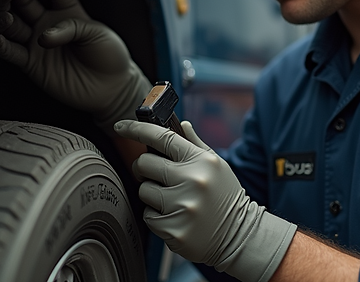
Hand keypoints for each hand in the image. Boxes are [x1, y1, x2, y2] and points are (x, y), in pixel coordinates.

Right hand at [0, 0, 150, 128]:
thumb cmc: (109, 55)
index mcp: (68, 10)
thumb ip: (70, 28)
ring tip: (6, 14)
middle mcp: (47, 23)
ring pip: (9, 24)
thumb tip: (41, 37)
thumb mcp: (96, 33)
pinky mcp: (31, 64)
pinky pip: (10, 52)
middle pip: (22, 0)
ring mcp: (36, 43)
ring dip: (2, 15)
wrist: (112, 88)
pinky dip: (1, 45)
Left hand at [114, 119, 296, 281]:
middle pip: (144, 163)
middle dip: (144, 167)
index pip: (162, 137)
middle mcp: (191, 181)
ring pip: (144, 191)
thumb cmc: (225, 196)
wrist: (239, 235)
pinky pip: (148, 216)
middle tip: (154, 174)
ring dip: (151, 194)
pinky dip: (156, 216)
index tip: (121, 126)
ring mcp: (182, 206)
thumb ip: (195, 144)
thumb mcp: (216, 166)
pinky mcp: (174, 229)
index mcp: (200, 161)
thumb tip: (181, 124)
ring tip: (172, 199)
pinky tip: (174, 216)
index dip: (136, 129)